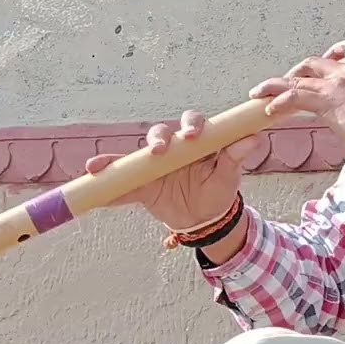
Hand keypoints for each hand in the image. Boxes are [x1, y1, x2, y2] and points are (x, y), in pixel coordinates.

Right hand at [85, 110, 263, 230]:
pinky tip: (91, 180)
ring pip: (135, 155)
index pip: (193, 125)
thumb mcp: (229, 177)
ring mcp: (154, 165)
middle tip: (159, 149)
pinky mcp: (142, 184)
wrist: (204, 218)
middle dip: (157, 138)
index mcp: (197, 143)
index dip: (191, 125)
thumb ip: (236, 158)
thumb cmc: (218, 191)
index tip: (192, 135)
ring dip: (117, 159)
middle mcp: (173, 148)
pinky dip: (107, 182)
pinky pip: (122, 182)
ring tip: (99, 164)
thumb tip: (254, 138)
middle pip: (161, 133)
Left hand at [248, 38, 344, 157]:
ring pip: (297, 77)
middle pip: (314, 61)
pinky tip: (269, 109)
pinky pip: (294, 96)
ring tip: (260, 92)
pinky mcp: (327, 101)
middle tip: (290, 82)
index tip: (328, 61)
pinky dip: (279, 101)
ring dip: (276, 85)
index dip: (334, 53)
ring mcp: (336, 85)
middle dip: (299, 71)